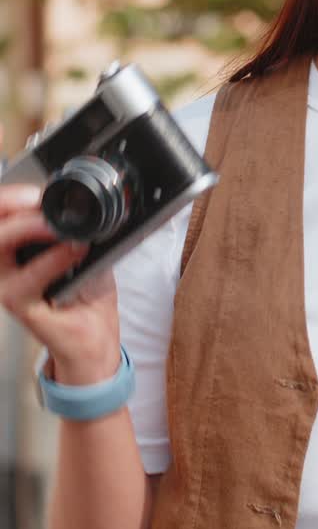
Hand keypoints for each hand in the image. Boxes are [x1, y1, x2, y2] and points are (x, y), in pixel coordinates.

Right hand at [0, 159, 120, 384]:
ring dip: (26, 228)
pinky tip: (73, 251)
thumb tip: (84, 203)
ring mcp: (7, 285)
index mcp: (17, 247)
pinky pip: (25, 281)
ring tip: (55, 225)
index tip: (36, 190)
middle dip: (9, 203)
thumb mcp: (87, 250)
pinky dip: (50, 261)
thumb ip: (78, 228)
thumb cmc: (86, 295)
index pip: (2, 214)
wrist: (97, 338)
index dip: (11, 197)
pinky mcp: (19, 306)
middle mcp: (4, 264)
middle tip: (38, 200)